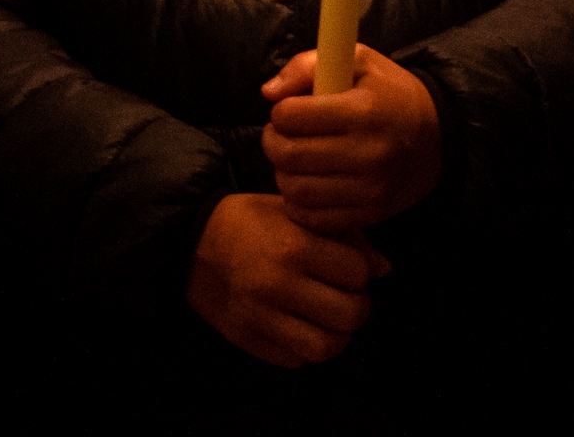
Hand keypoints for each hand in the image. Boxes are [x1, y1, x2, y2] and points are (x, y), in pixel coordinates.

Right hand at [187, 193, 390, 367]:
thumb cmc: (250, 221)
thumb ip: (344, 236)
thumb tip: (384, 269)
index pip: (359, 272)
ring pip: (327, 348)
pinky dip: (304, 348)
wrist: (189, 242)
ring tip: (327, 318)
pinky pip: (296, 360)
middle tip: (344, 295)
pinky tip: (299, 326)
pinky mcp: (248, 340)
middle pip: (351, 314)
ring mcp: (262, 317)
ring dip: (335, 334)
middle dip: (356, 305)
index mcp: (293, 246)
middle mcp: (278, 284)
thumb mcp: (295, 213)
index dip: (360, 270)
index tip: (347, 267)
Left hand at [259, 46, 443, 232]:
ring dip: (283, 173)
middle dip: (273, 142)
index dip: (280, 111)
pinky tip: (307, 183)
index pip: (292, 117)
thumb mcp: (357, 61)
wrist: (439, 136)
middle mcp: (368, 153)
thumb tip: (268, 93)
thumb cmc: (389, 93)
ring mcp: (370, 189)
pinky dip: (299, 203)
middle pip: (289, 155)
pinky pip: (315, 218)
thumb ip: (307, 66)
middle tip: (281, 135)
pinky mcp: (371, 214)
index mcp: (363, 111)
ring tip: (294, 159)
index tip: (289, 110)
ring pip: (297, 190)